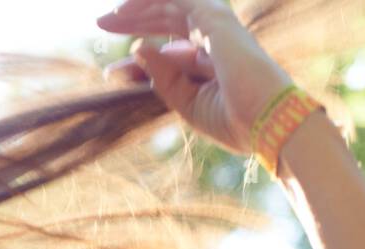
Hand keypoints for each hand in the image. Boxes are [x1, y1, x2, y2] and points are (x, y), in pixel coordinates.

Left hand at [96, 0, 293, 155]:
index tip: (110, 74)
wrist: (263, 119)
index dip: (136, 62)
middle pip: (165, 24)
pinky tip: (124, 10)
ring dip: (136, 10)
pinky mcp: (212, 17)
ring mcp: (213, 26)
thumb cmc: (231, 120)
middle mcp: (212, 41)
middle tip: (101, 25)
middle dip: (133, 23)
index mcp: (209, 64)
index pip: (166, 53)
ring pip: (168, 8)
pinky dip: (148, 3)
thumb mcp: (184, 101)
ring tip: (106, 19)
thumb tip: (136, 47)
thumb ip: (160, 77)